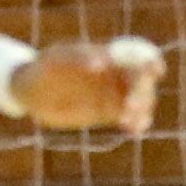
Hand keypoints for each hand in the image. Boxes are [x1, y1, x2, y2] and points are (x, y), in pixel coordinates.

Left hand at [15, 37, 164, 132]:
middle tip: (130, 104)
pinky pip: (129, 117)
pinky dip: (136, 123)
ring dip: (142, 109)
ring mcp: (113, 94)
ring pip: (140, 101)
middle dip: (142, 91)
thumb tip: (103, 62)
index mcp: (110, 55)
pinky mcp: (108, 113)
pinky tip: (134, 129)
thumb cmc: (44, 67)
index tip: (154, 70)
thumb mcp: (58, 58)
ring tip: (129, 119)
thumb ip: (81, 58)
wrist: (31, 90)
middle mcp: (116, 74)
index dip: (150, 61)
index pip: (139, 55)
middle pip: (143, 81)